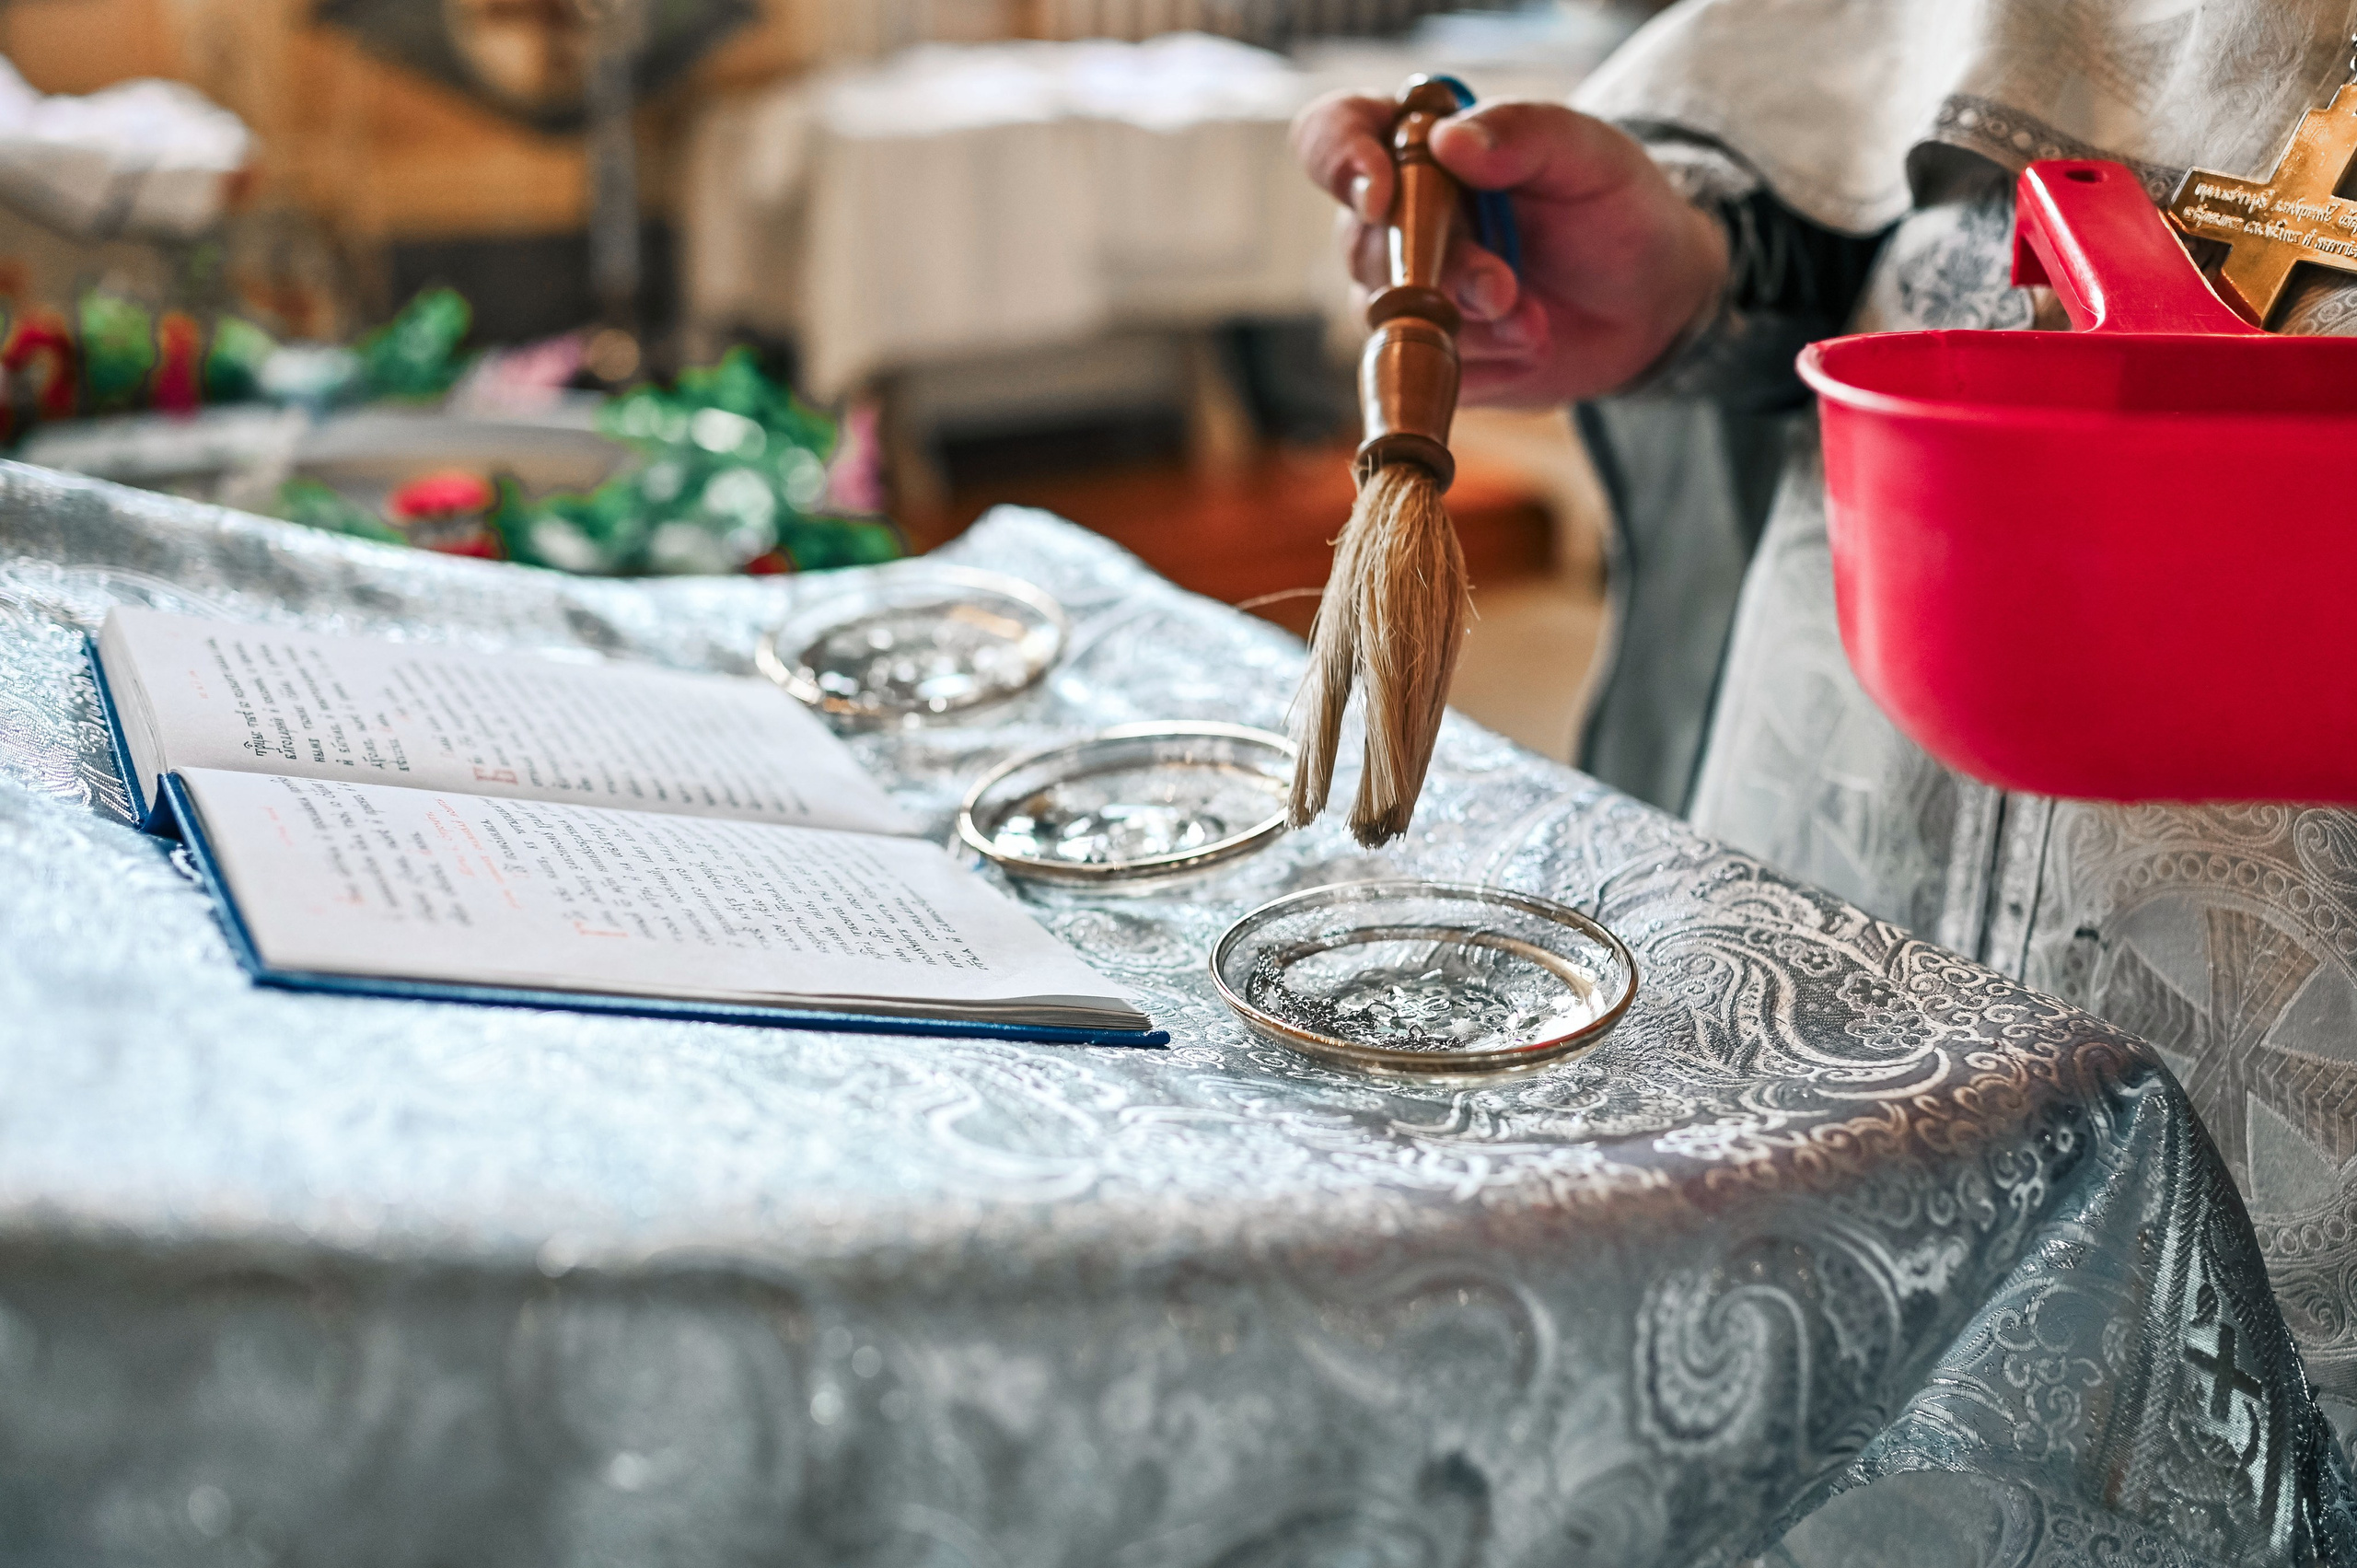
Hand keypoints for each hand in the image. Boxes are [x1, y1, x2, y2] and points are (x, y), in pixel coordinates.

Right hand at [1291, 92, 1729, 405]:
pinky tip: (1530, 344)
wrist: (1649, 302)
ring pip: (1390, 314)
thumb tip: (1450, 140)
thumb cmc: (1614, 210)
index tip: (1382, 195)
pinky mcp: (1423, 351)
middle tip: (1503, 288)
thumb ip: (1524, 134)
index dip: (1341, 161)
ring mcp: (1402, 289)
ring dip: (1470, 325)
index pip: (1334, 134)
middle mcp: (1396, 218)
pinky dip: (1486, 361)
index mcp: (1421, 146)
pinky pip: (1422, 365)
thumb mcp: (1590, 154)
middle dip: (1441, 272)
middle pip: (1365, 245)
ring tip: (1534, 321)